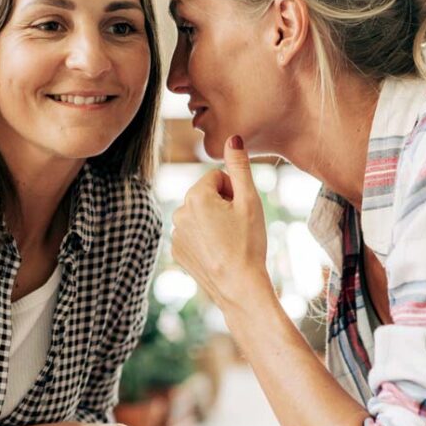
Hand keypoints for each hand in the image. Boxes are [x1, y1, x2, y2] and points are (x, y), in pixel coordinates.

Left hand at [171, 135, 271, 309]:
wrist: (239, 287)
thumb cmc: (248, 243)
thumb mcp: (249, 201)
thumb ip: (239, 166)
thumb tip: (233, 137)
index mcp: (195, 196)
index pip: (217, 178)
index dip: (234, 192)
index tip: (241, 212)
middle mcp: (179, 212)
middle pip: (207, 195)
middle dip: (223, 205)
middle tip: (237, 228)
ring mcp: (176, 233)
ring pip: (201, 214)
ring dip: (215, 221)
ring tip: (229, 242)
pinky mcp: (177, 251)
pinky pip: (194, 233)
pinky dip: (206, 238)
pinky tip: (219, 252)